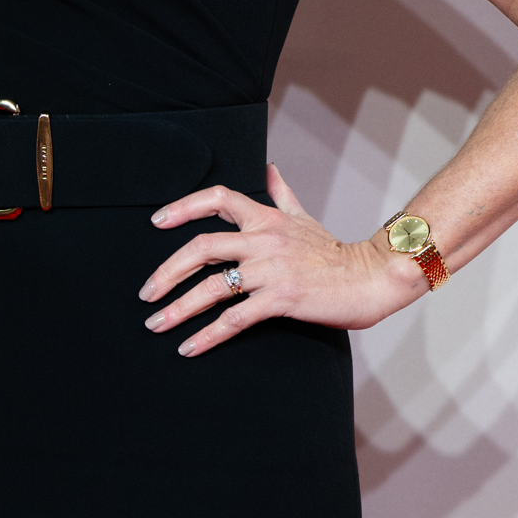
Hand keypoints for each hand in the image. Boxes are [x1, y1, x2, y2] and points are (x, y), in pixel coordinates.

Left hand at [138, 165, 412, 356]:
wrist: (371, 278)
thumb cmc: (335, 252)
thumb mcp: (304, 218)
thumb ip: (281, 195)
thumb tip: (269, 169)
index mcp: (266, 218)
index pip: (219, 199)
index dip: (184, 207)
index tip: (157, 221)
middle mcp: (264, 240)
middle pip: (201, 247)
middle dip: (167, 272)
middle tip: (146, 293)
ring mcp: (271, 270)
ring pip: (211, 287)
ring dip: (178, 309)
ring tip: (156, 324)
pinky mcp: (280, 298)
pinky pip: (234, 318)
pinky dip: (207, 335)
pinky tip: (188, 348)